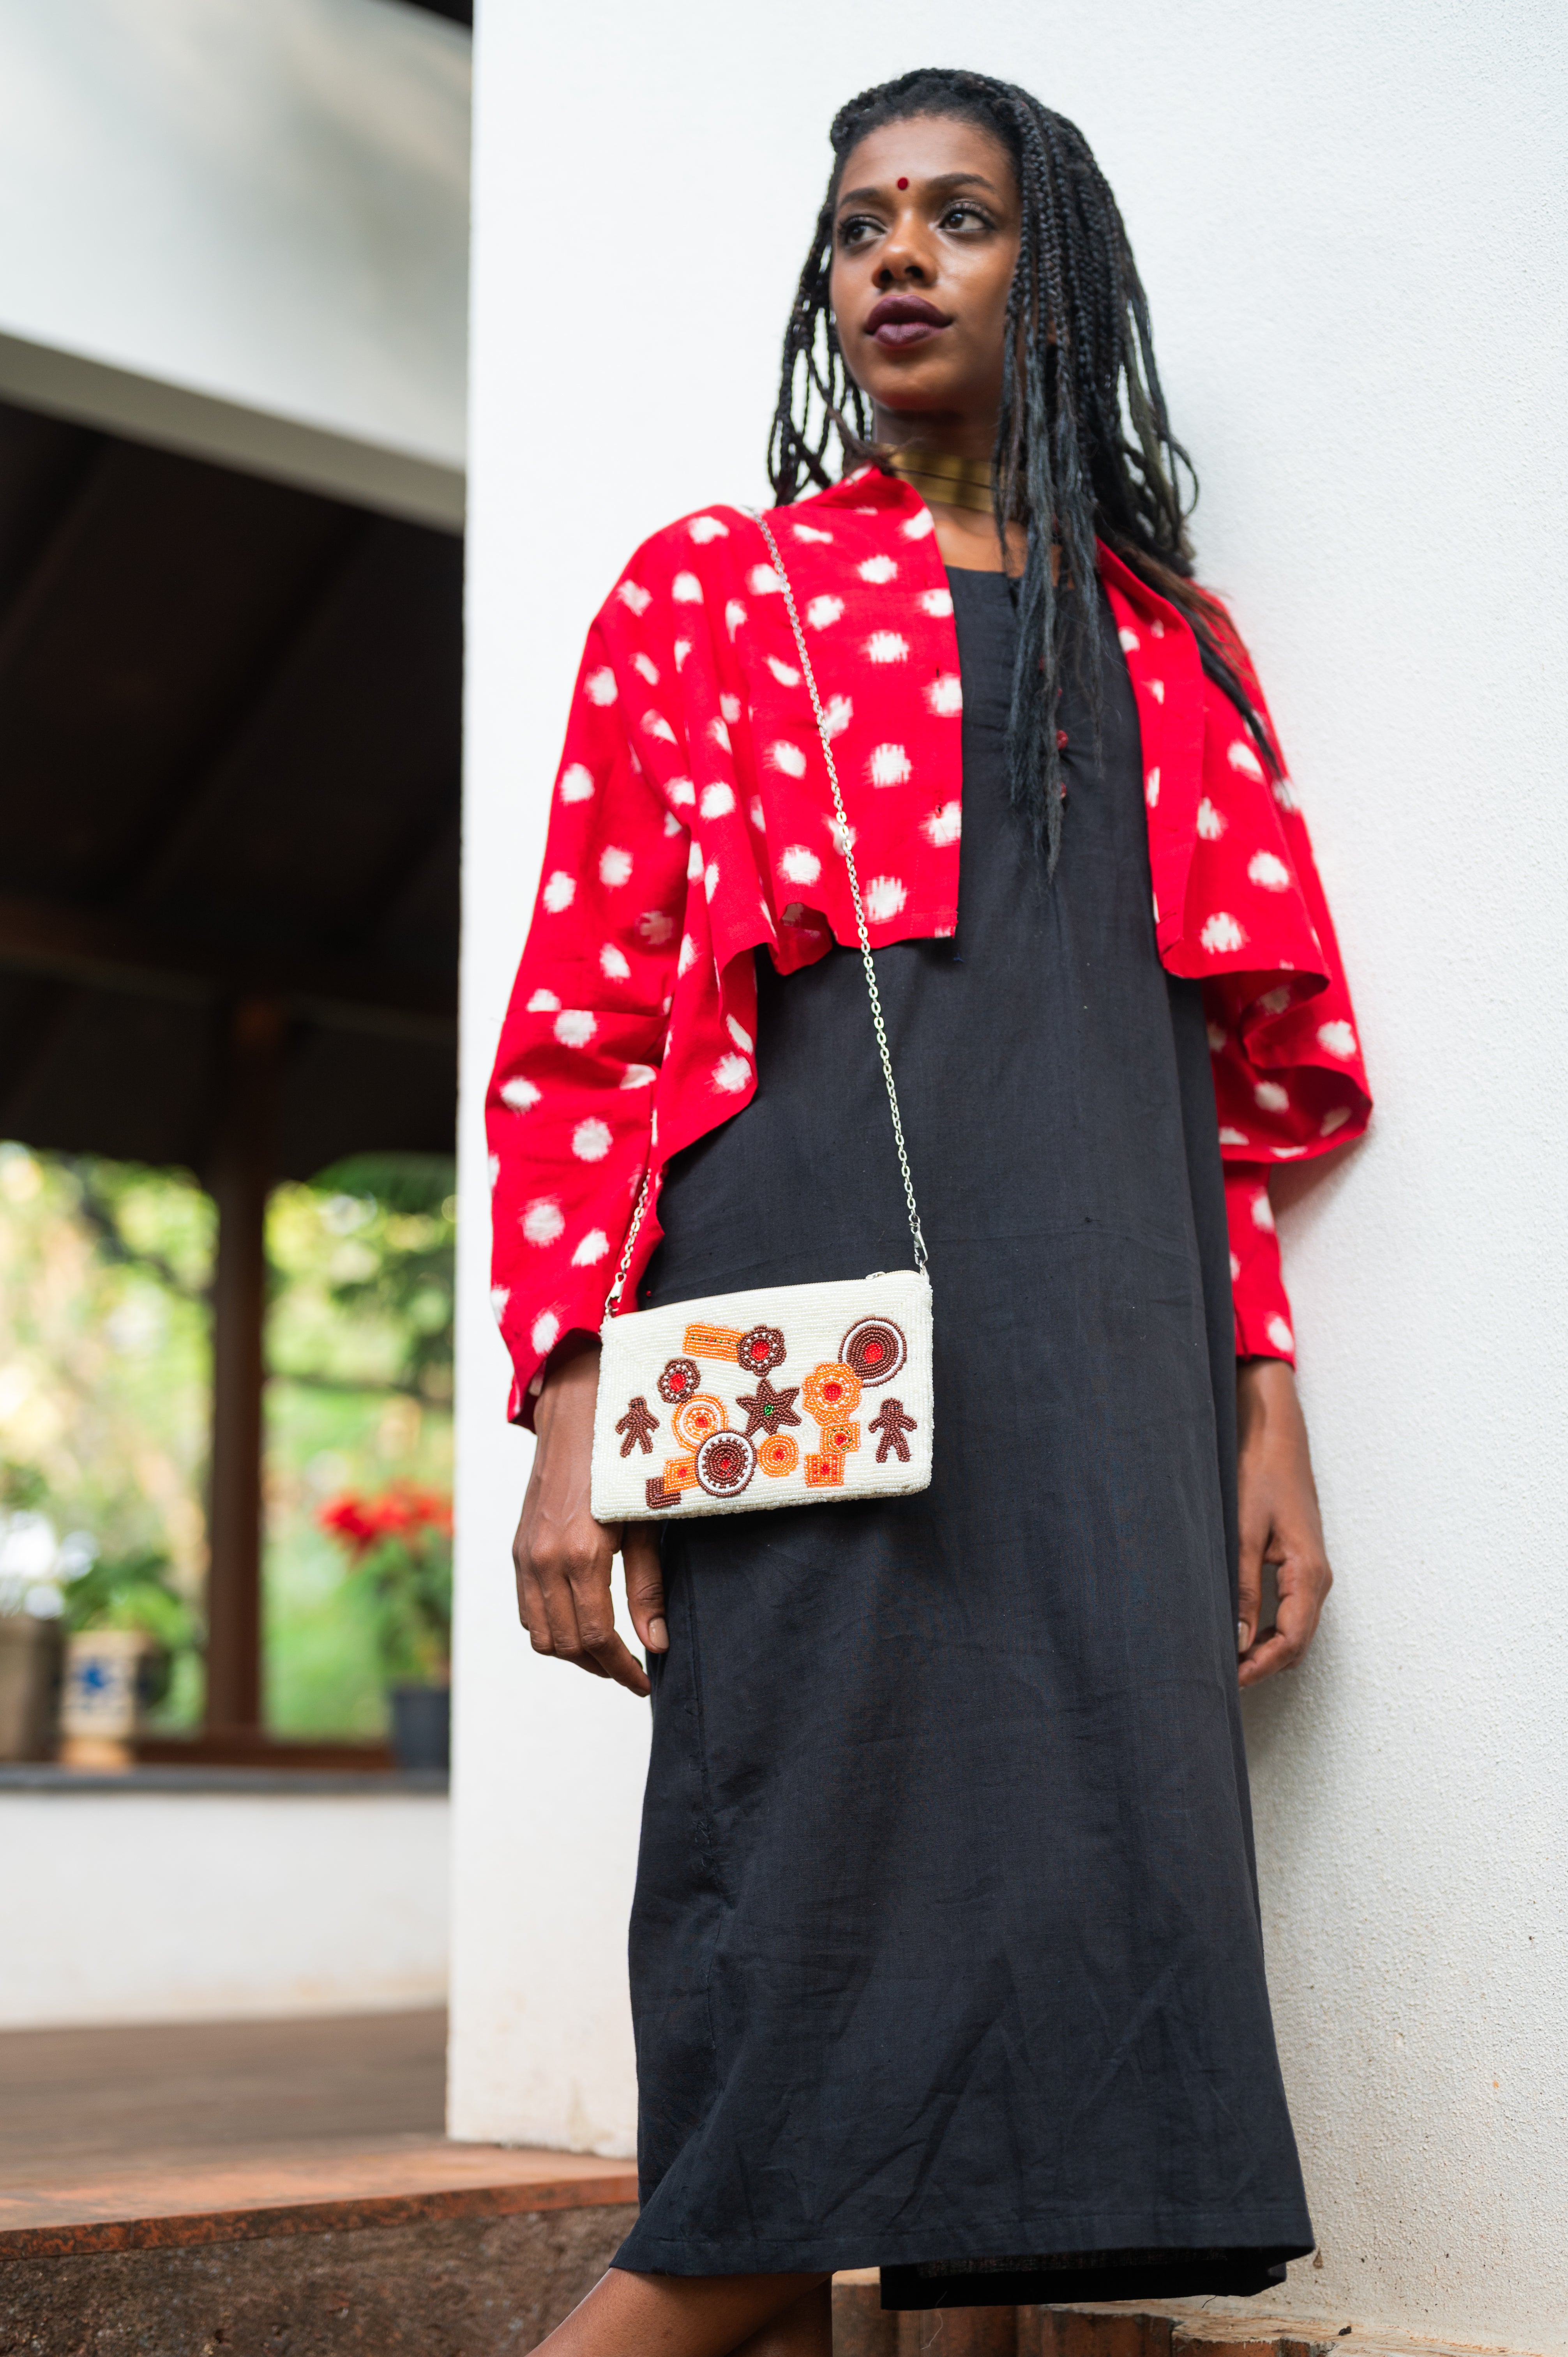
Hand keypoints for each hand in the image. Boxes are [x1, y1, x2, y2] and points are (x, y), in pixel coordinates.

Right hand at [512, 1339, 668, 1696]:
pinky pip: (527, 1609)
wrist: (577, 1419)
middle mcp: (544, 1561)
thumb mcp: (644, 1525)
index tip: (645, 1682)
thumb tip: (656, 1644)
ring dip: (574, 1652)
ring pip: (541, 1635)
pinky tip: (581, 1621)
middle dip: (601, 1667)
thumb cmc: (622, 1467)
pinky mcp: (518, 1549)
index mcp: (581, 1556)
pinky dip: (551, 1628)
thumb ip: (647, 1588)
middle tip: (632, 1670)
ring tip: (609, 1651)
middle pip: (567, 1645)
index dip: (623, 1668)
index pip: (598, 1638)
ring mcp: (525, 1557)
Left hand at [1235, 1357, 1331, 1685]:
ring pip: (1295, 1629)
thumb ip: (1243, 1588)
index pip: (1292, 1641)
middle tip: (1221, 1676)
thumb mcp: (1244, 1533)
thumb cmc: (1261, 1476)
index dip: (1261, 1667)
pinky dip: (1269, 1629)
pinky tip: (1240, 1629)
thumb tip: (1238, 1640)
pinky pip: (1291, 1611)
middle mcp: (1317, 1579)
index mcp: (1309, 1573)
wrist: (1275, 1437)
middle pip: (1297, 1643)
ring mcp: (1311, 1572)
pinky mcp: (1299, 1563)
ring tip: (1226, 1658)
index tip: (1229, 1680)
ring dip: (1265, 1649)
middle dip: (1263, 1665)